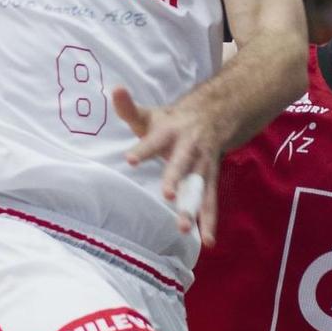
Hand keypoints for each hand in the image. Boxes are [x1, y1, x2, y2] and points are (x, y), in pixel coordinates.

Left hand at [112, 86, 219, 246]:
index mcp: (171, 131)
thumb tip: (114, 88)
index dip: (143, 149)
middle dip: (176, 179)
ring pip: (199, 186)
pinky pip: (211, 201)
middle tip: (168, 195)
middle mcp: (190, 148)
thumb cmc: (173, 121)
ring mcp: (203, 164)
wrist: (217, 115)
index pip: (154, 140)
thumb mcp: (152, 114)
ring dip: (194, 207)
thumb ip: (129, 107)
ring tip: (185, 229)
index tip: (130, 160)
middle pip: (182, 164)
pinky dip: (210, 221)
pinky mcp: (210, 178)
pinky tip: (209, 242)